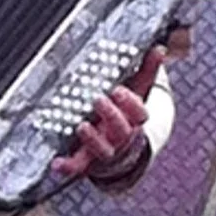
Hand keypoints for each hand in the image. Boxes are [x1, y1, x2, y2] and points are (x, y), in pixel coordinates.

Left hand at [51, 46, 166, 184]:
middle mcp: (122, 137)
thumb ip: (146, 72)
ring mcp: (106, 150)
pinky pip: (79, 167)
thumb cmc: (127, 114)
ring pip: (102, 149)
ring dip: (92, 139)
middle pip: (121, 129)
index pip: (139, 114)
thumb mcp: (137, 93)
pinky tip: (56, 163)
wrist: (123, 150)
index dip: (129, 103)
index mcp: (134, 120)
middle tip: (98, 99)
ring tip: (81, 126)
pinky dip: (68, 166)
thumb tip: (159, 49)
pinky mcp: (89, 162)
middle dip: (110, 114)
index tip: (118, 90)